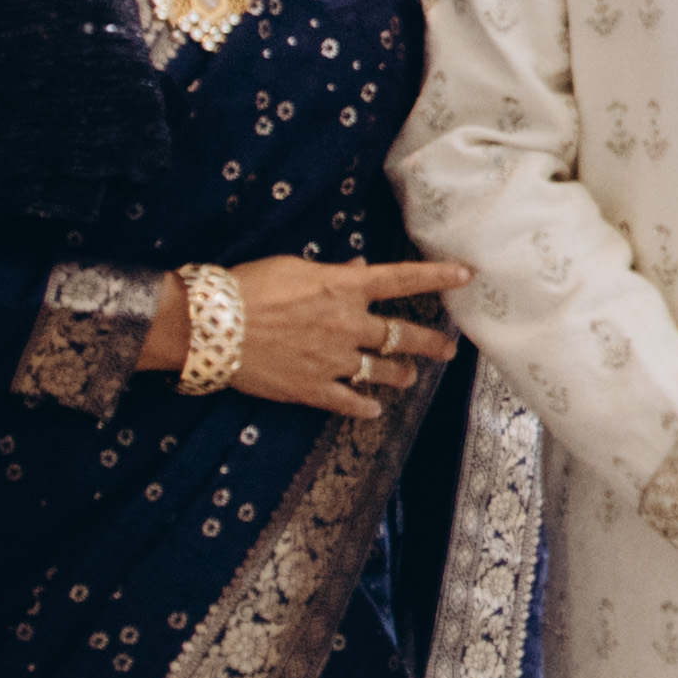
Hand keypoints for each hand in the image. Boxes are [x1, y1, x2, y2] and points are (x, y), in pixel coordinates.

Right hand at [144, 255, 468, 419]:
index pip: (403, 279)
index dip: (438, 276)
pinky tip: (373, 410)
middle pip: (403, 335)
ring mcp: (333, 360)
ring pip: (383, 371)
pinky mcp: (313, 388)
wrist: (212, 327)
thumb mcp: (292, 267)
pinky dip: (364, 406)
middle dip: (431, 342)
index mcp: (344, 287)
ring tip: (410, 378)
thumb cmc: (247, 287)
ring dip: (401, 375)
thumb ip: (333, 272)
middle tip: (448, 349)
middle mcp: (348, 324)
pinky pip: (349, 402)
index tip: (466, 275)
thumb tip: (360, 268)